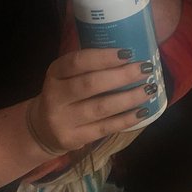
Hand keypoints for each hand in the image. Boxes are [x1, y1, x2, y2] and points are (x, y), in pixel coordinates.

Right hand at [26, 49, 157, 153]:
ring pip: (101, 107)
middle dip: (122, 75)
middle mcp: (54, 96)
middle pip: (90, 84)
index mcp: (55, 73)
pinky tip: (143, 111)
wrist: (42, 130)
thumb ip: (91, 65)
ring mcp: (62, 120)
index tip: (128, 52)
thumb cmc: (66, 94)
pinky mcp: (72, 139)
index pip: (77, 62)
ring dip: (129, 97)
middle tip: (145, 68)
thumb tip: (131, 53)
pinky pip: (104, 128)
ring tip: (149, 88)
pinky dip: (126, 119)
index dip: (103, 56)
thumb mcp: (68, 76)